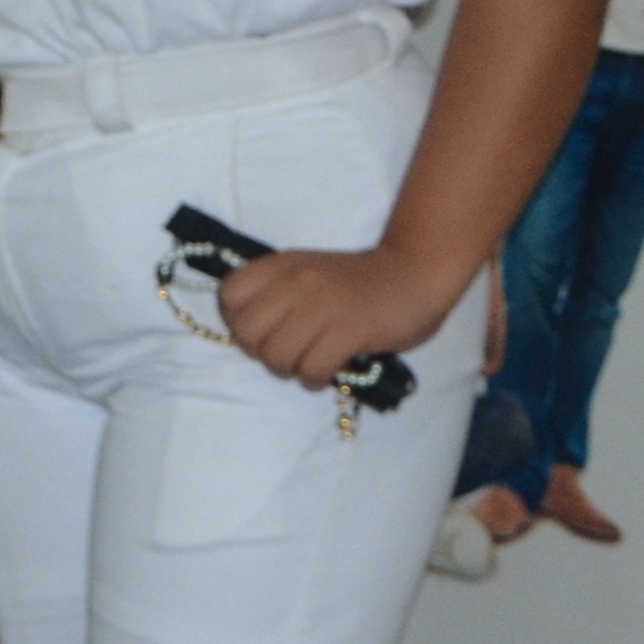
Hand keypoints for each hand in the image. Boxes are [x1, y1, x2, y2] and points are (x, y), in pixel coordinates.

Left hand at [213, 241, 463, 391]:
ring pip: (275, 355)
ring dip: (290, 369)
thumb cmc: (357, 281)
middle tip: (287, 351)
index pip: (228, 295)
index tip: (263, 328)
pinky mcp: (350, 330)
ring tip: (309, 362)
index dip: (238, 320)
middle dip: (261, 351)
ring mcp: (323, 306)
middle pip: (246, 333)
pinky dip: (314, 378)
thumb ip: (276, 291)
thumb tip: (246, 331)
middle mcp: (297, 282)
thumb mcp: (307, 271)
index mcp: (282, 265)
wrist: (415, 273)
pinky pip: (311, 368)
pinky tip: (328, 370)